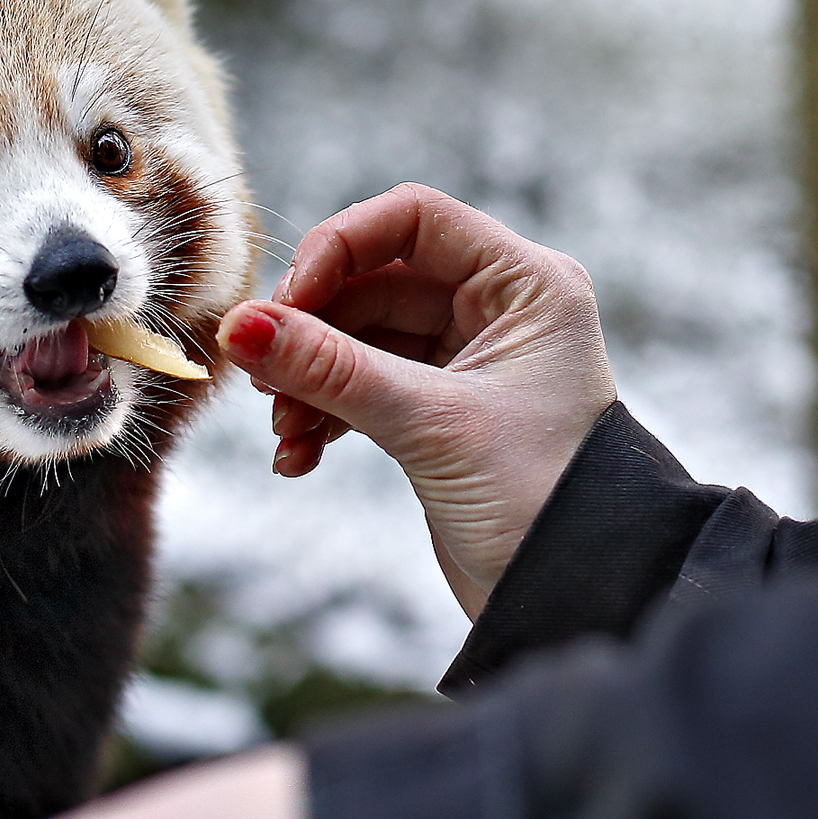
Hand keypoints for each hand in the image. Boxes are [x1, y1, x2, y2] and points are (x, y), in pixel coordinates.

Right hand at [217, 185, 617, 616]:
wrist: (578, 599)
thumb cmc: (538, 500)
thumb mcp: (429, 425)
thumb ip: (331, 369)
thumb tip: (240, 326)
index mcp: (527, 284)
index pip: (415, 219)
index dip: (340, 246)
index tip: (286, 302)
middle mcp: (503, 310)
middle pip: (377, 280)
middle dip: (314, 330)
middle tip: (263, 377)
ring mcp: (471, 360)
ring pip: (363, 338)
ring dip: (313, 379)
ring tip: (285, 429)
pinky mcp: (445, 411)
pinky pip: (368, 387)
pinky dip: (329, 414)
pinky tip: (298, 456)